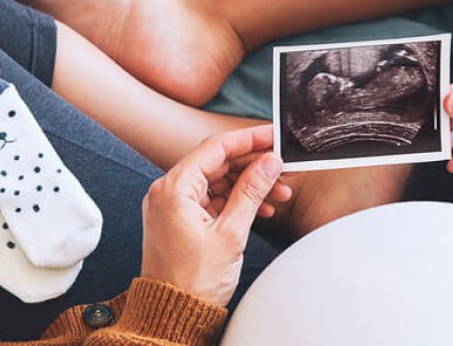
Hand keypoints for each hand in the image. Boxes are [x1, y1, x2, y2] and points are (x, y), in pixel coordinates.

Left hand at [140, 124, 291, 305]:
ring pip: (218, 183)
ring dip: (249, 186)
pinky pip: (212, 201)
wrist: (173, 316)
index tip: (274, 136)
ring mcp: (173, 207)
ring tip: (280, 195)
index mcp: (174, 188)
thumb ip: (251, 192)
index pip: (215, 148)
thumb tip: (269, 163)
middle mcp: (168, 192)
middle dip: (253, 166)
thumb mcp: (231, 233)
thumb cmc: (194, 281)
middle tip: (283, 168)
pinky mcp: (180, 221)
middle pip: (217, 164)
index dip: (249, 139)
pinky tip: (262, 209)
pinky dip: (236, 202)